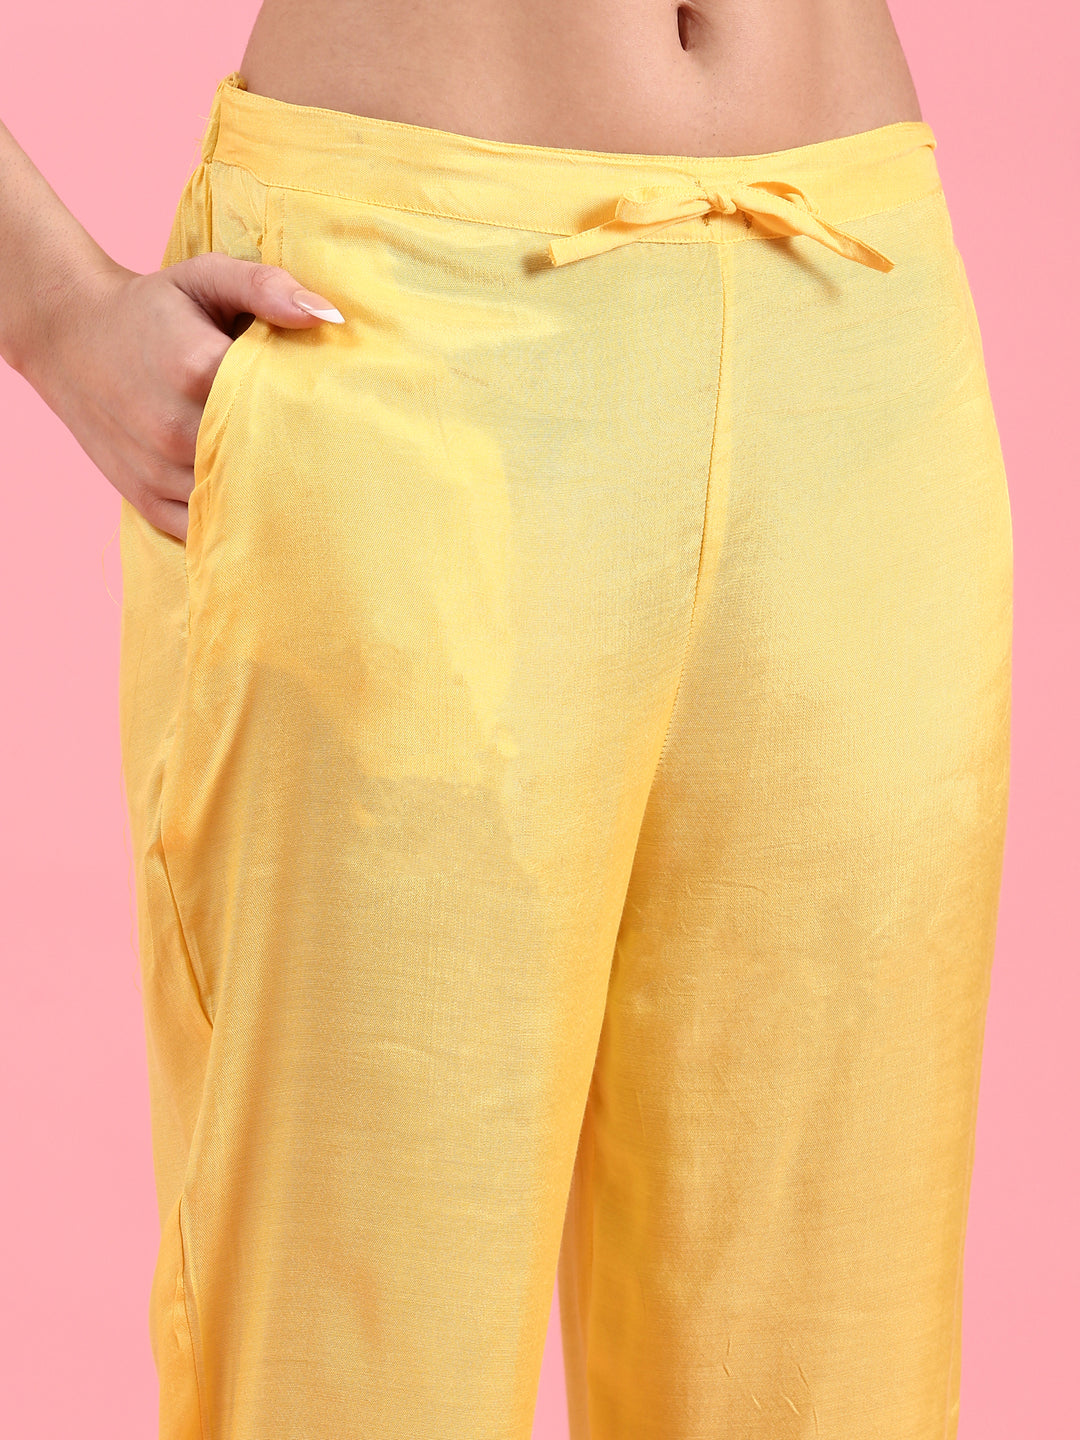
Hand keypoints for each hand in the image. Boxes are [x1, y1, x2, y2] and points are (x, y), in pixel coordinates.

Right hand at [19, 254, 342, 540]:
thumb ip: (267, 288)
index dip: (311, 409)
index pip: (277, 405)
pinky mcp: (145, 498)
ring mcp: (157, 469)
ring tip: (298, 480)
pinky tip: (256, 505)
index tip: (335, 409)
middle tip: (331, 454)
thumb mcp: (206, 277)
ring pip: (235, 499)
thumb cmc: (151, 307)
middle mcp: (174, 428)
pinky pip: (203, 528)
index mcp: (195, 369)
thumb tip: (330, 315)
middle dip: (294, 456)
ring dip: (267, 494)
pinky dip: (231, 520)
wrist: (68, 336)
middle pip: (262, 459)